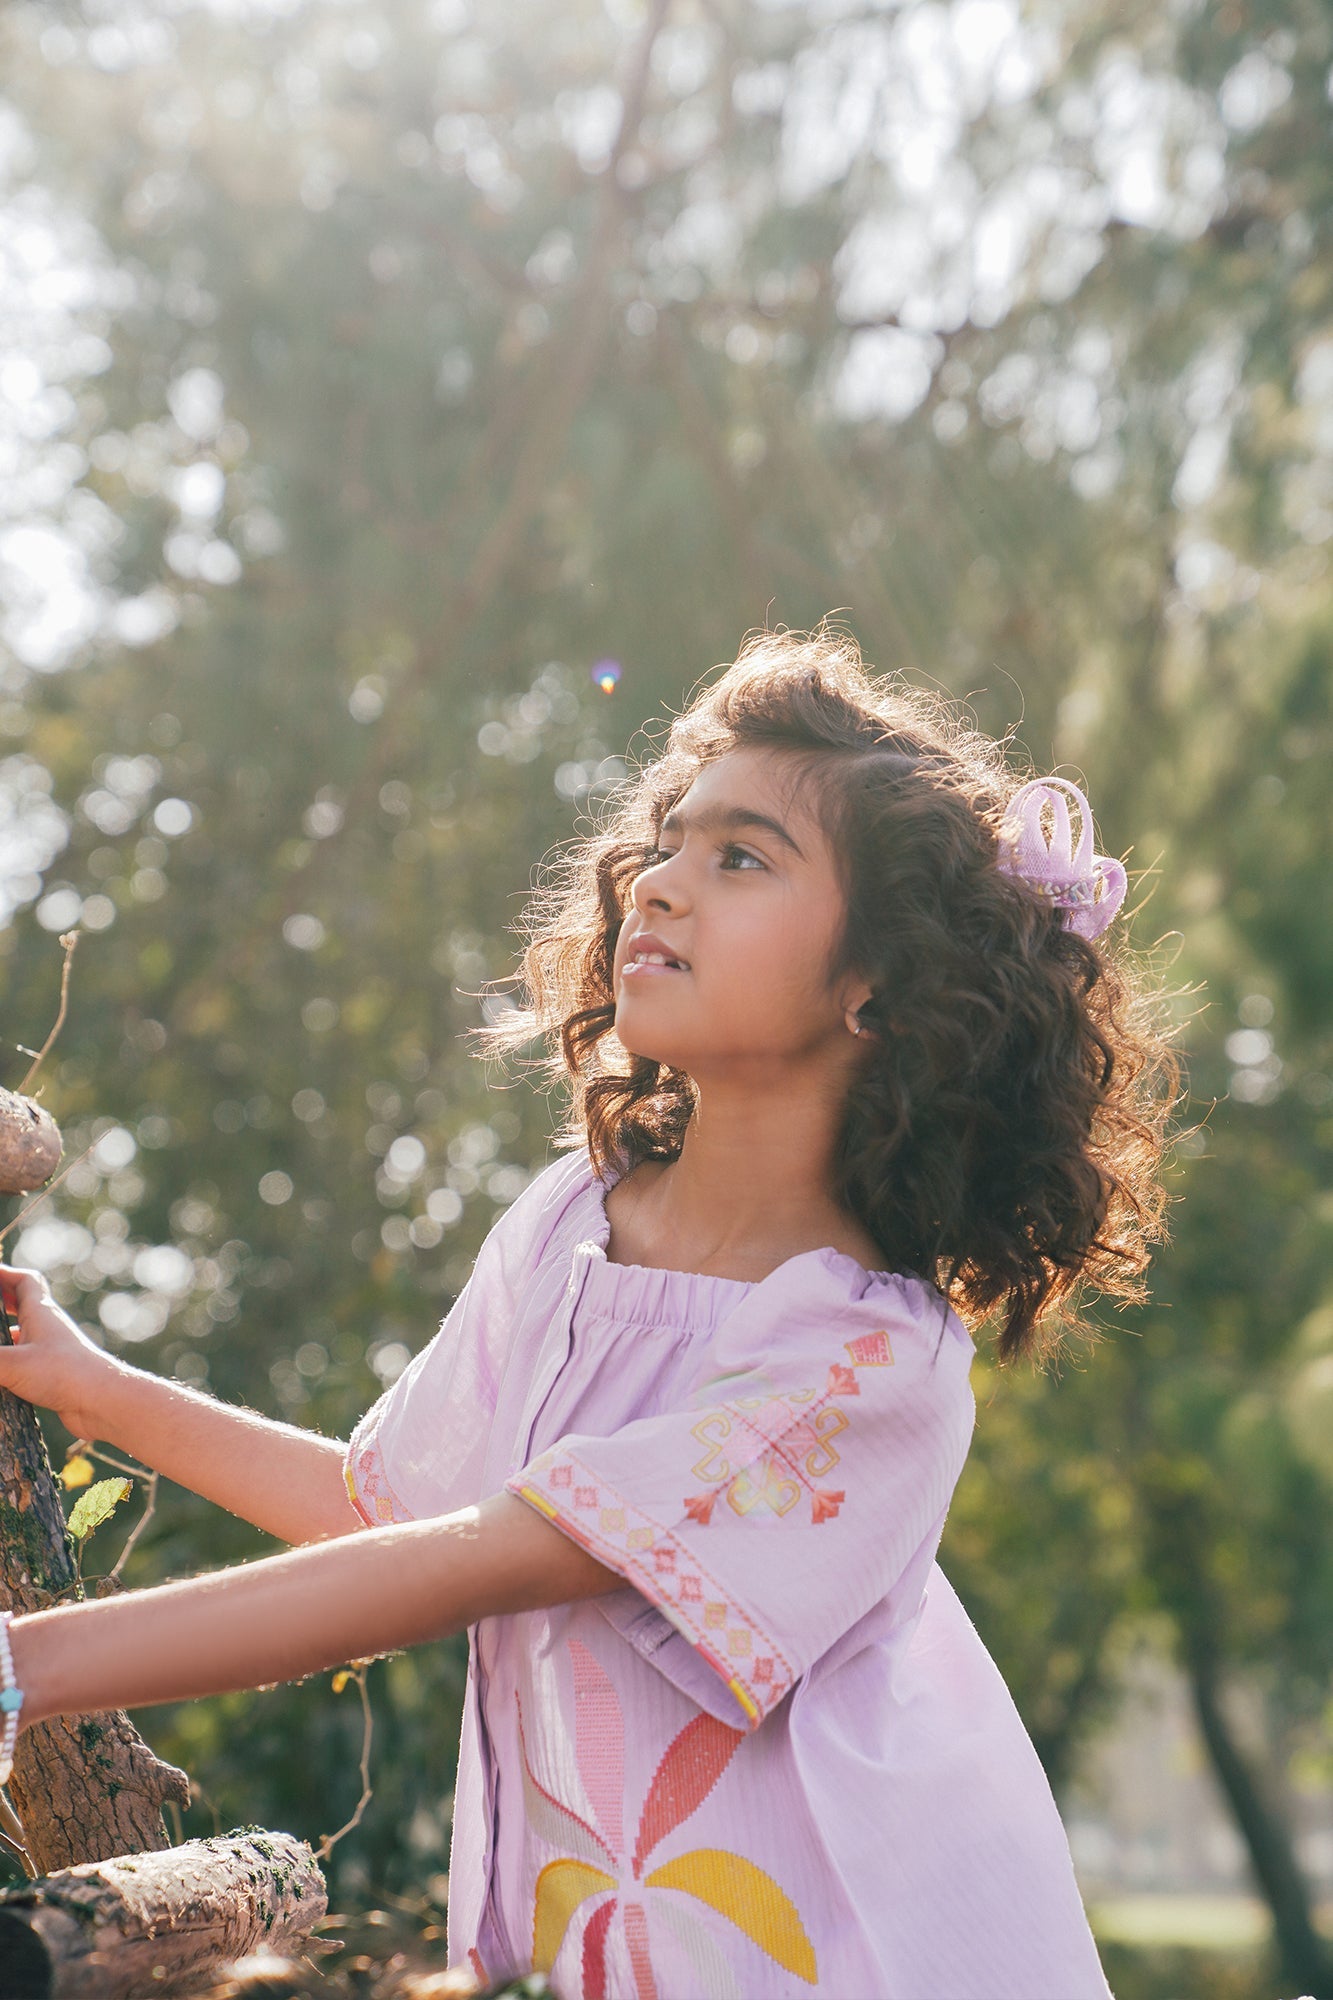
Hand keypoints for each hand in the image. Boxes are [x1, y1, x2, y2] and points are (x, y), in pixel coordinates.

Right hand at [0, 1263, 115, 1438]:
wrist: (103, 1402)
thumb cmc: (64, 1374)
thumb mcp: (12, 1364)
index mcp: (41, 1313)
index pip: (24, 1281)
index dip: (3, 1273)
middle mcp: (48, 1327)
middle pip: (23, 1304)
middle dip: (0, 1302)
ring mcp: (52, 1351)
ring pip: (24, 1334)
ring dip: (4, 1333)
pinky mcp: (53, 1374)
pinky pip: (27, 1361)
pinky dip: (10, 1362)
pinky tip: (0, 1375)